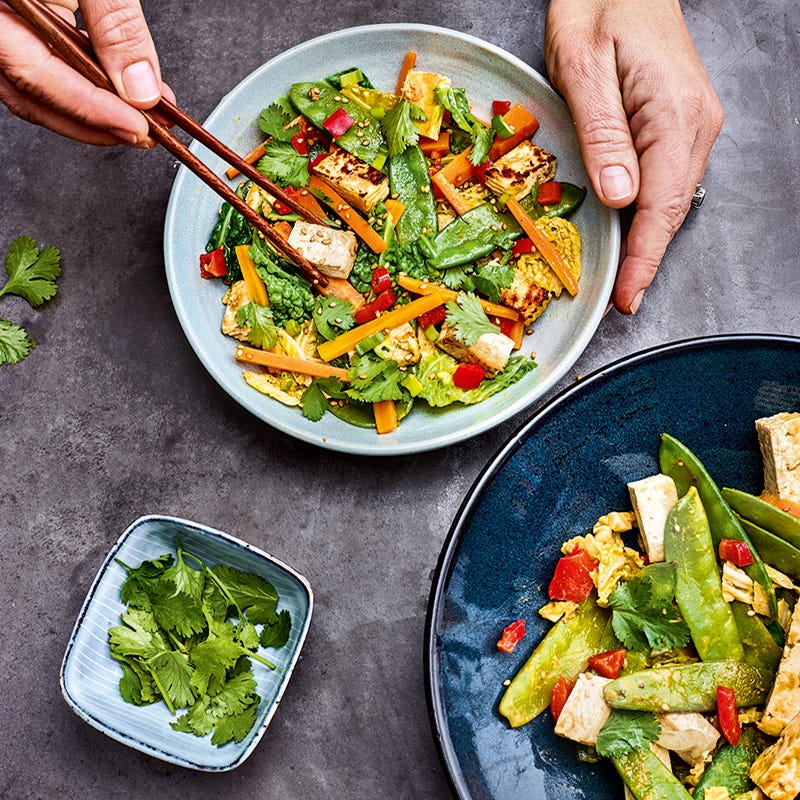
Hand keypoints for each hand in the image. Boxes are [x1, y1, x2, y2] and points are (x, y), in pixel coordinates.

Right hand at [0, 0, 168, 145]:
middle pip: (37, 97)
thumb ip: (115, 25)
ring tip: (145, 115)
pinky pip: (50, 64)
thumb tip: (140, 87)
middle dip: (98, 123)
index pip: (39, 79)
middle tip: (147, 133)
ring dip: (99, 109)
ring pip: (43, 88)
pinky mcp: (22, 25)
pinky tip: (123, 88)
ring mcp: (4, 29)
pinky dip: (91, 82)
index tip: (137, 128)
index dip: (93, 111)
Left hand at [545, 0, 723, 312]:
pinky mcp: (677, 122)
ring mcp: (690, 124)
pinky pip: (664, 179)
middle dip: (645, 259)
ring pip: (670, 198)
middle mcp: (694, 125)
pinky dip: (647, 212)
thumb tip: (620, 198)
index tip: (627, 298)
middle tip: (617, 302)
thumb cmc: (598, 4)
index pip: (662, 205)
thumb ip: (603, 134)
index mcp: (674, 114)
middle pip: (671, 209)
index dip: (644, 258)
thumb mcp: (584, 66)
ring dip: (646, 239)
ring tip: (622, 278)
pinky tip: (629, 231)